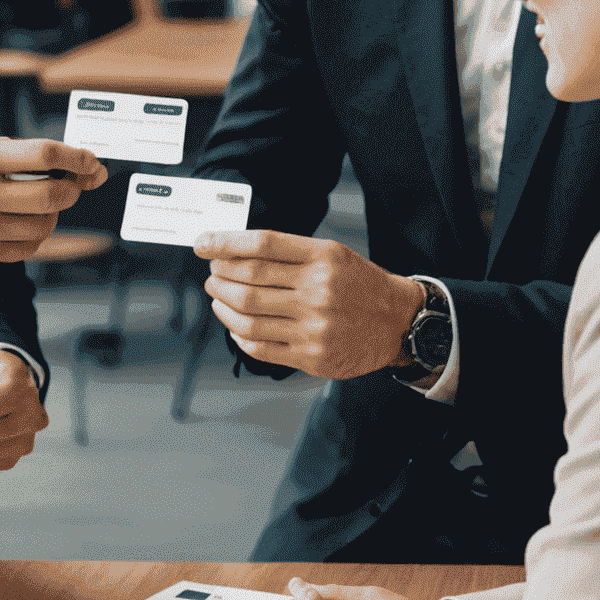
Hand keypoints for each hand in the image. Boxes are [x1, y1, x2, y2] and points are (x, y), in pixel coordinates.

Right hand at [0, 133, 105, 283]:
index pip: (44, 155)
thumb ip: (1, 149)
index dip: (77, 158)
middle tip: (74, 185)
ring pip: (43, 226)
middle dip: (73, 189)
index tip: (91, 163)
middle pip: (53, 194)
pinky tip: (23, 225)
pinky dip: (33, 237)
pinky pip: (23, 250)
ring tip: (42, 205)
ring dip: (53, 216)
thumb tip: (52, 157)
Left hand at [194, 230, 425, 378]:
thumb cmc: (359, 285)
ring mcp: (315, 326)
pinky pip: (260, 347)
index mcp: (323, 258)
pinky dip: (238, 336)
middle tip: (212, 274)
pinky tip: (236, 326)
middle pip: (248, 281)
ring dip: (223, 305)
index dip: (225, 243)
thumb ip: (288, 252)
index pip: (262, 244)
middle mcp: (319, 290)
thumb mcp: (332, 254)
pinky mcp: (312, 356)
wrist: (397, 322)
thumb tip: (232, 251)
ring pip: (248, 316)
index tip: (202, 244)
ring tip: (218, 297)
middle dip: (219, 276)